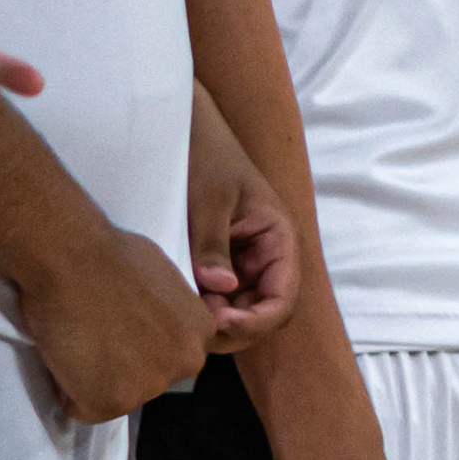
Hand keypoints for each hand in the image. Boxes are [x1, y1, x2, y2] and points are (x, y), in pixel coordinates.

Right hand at [15, 223, 211, 422]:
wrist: (73, 258)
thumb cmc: (109, 253)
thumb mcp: (163, 277)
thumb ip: (165, 310)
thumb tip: (146, 319)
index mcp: (202, 330)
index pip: (171, 355)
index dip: (138, 343)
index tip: (120, 326)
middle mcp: (186, 362)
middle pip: (147, 379)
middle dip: (120, 365)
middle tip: (94, 332)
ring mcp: (151, 386)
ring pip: (114, 395)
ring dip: (92, 376)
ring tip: (78, 336)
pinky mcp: (114, 402)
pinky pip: (81, 406)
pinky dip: (66, 387)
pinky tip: (66, 351)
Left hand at [188, 98, 299, 354]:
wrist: (183, 131)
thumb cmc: (205, 155)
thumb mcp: (208, 198)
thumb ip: (213, 244)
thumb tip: (220, 290)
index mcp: (278, 240)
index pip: (282, 299)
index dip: (257, 321)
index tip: (220, 323)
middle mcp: (264, 259)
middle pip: (260, 315)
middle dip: (232, 328)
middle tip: (193, 326)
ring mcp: (240, 265)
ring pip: (236, 313)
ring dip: (213, 321)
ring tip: (181, 312)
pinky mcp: (215, 266)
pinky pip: (214, 299)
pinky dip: (199, 307)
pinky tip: (175, 301)